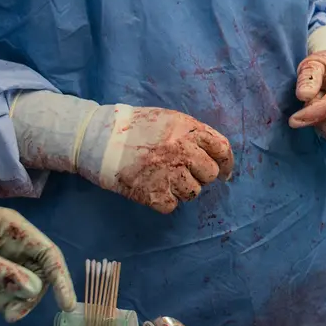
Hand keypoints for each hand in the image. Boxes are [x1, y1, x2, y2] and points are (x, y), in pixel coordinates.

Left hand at [0, 183, 76, 322]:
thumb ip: (2, 272)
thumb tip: (35, 290)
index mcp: (15, 228)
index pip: (49, 255)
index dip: (62, 280)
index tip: (67, 307)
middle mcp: (14, 237)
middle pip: (38, 270)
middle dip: (27, 296)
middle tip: (8, 316)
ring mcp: (2, 248)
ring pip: (21, 278)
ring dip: (10, 297)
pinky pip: (6, 279)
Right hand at [88, 107, 233, 214]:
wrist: (98, 138)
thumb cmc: (135, 127)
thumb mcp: (169, 120)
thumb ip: (192, 134)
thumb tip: (214, 153)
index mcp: (188, 130)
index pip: (222, 149)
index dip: (226, 163)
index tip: (225, 172)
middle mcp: (183, 151)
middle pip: (210, 174)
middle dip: (200, 176)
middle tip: (184, 174)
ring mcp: (169, 174)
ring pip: (193, 192)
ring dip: (182, 189)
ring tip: (164, 180)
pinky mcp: (153, 194)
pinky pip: (172, 205)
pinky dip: (164, 201)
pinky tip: (152, 189)